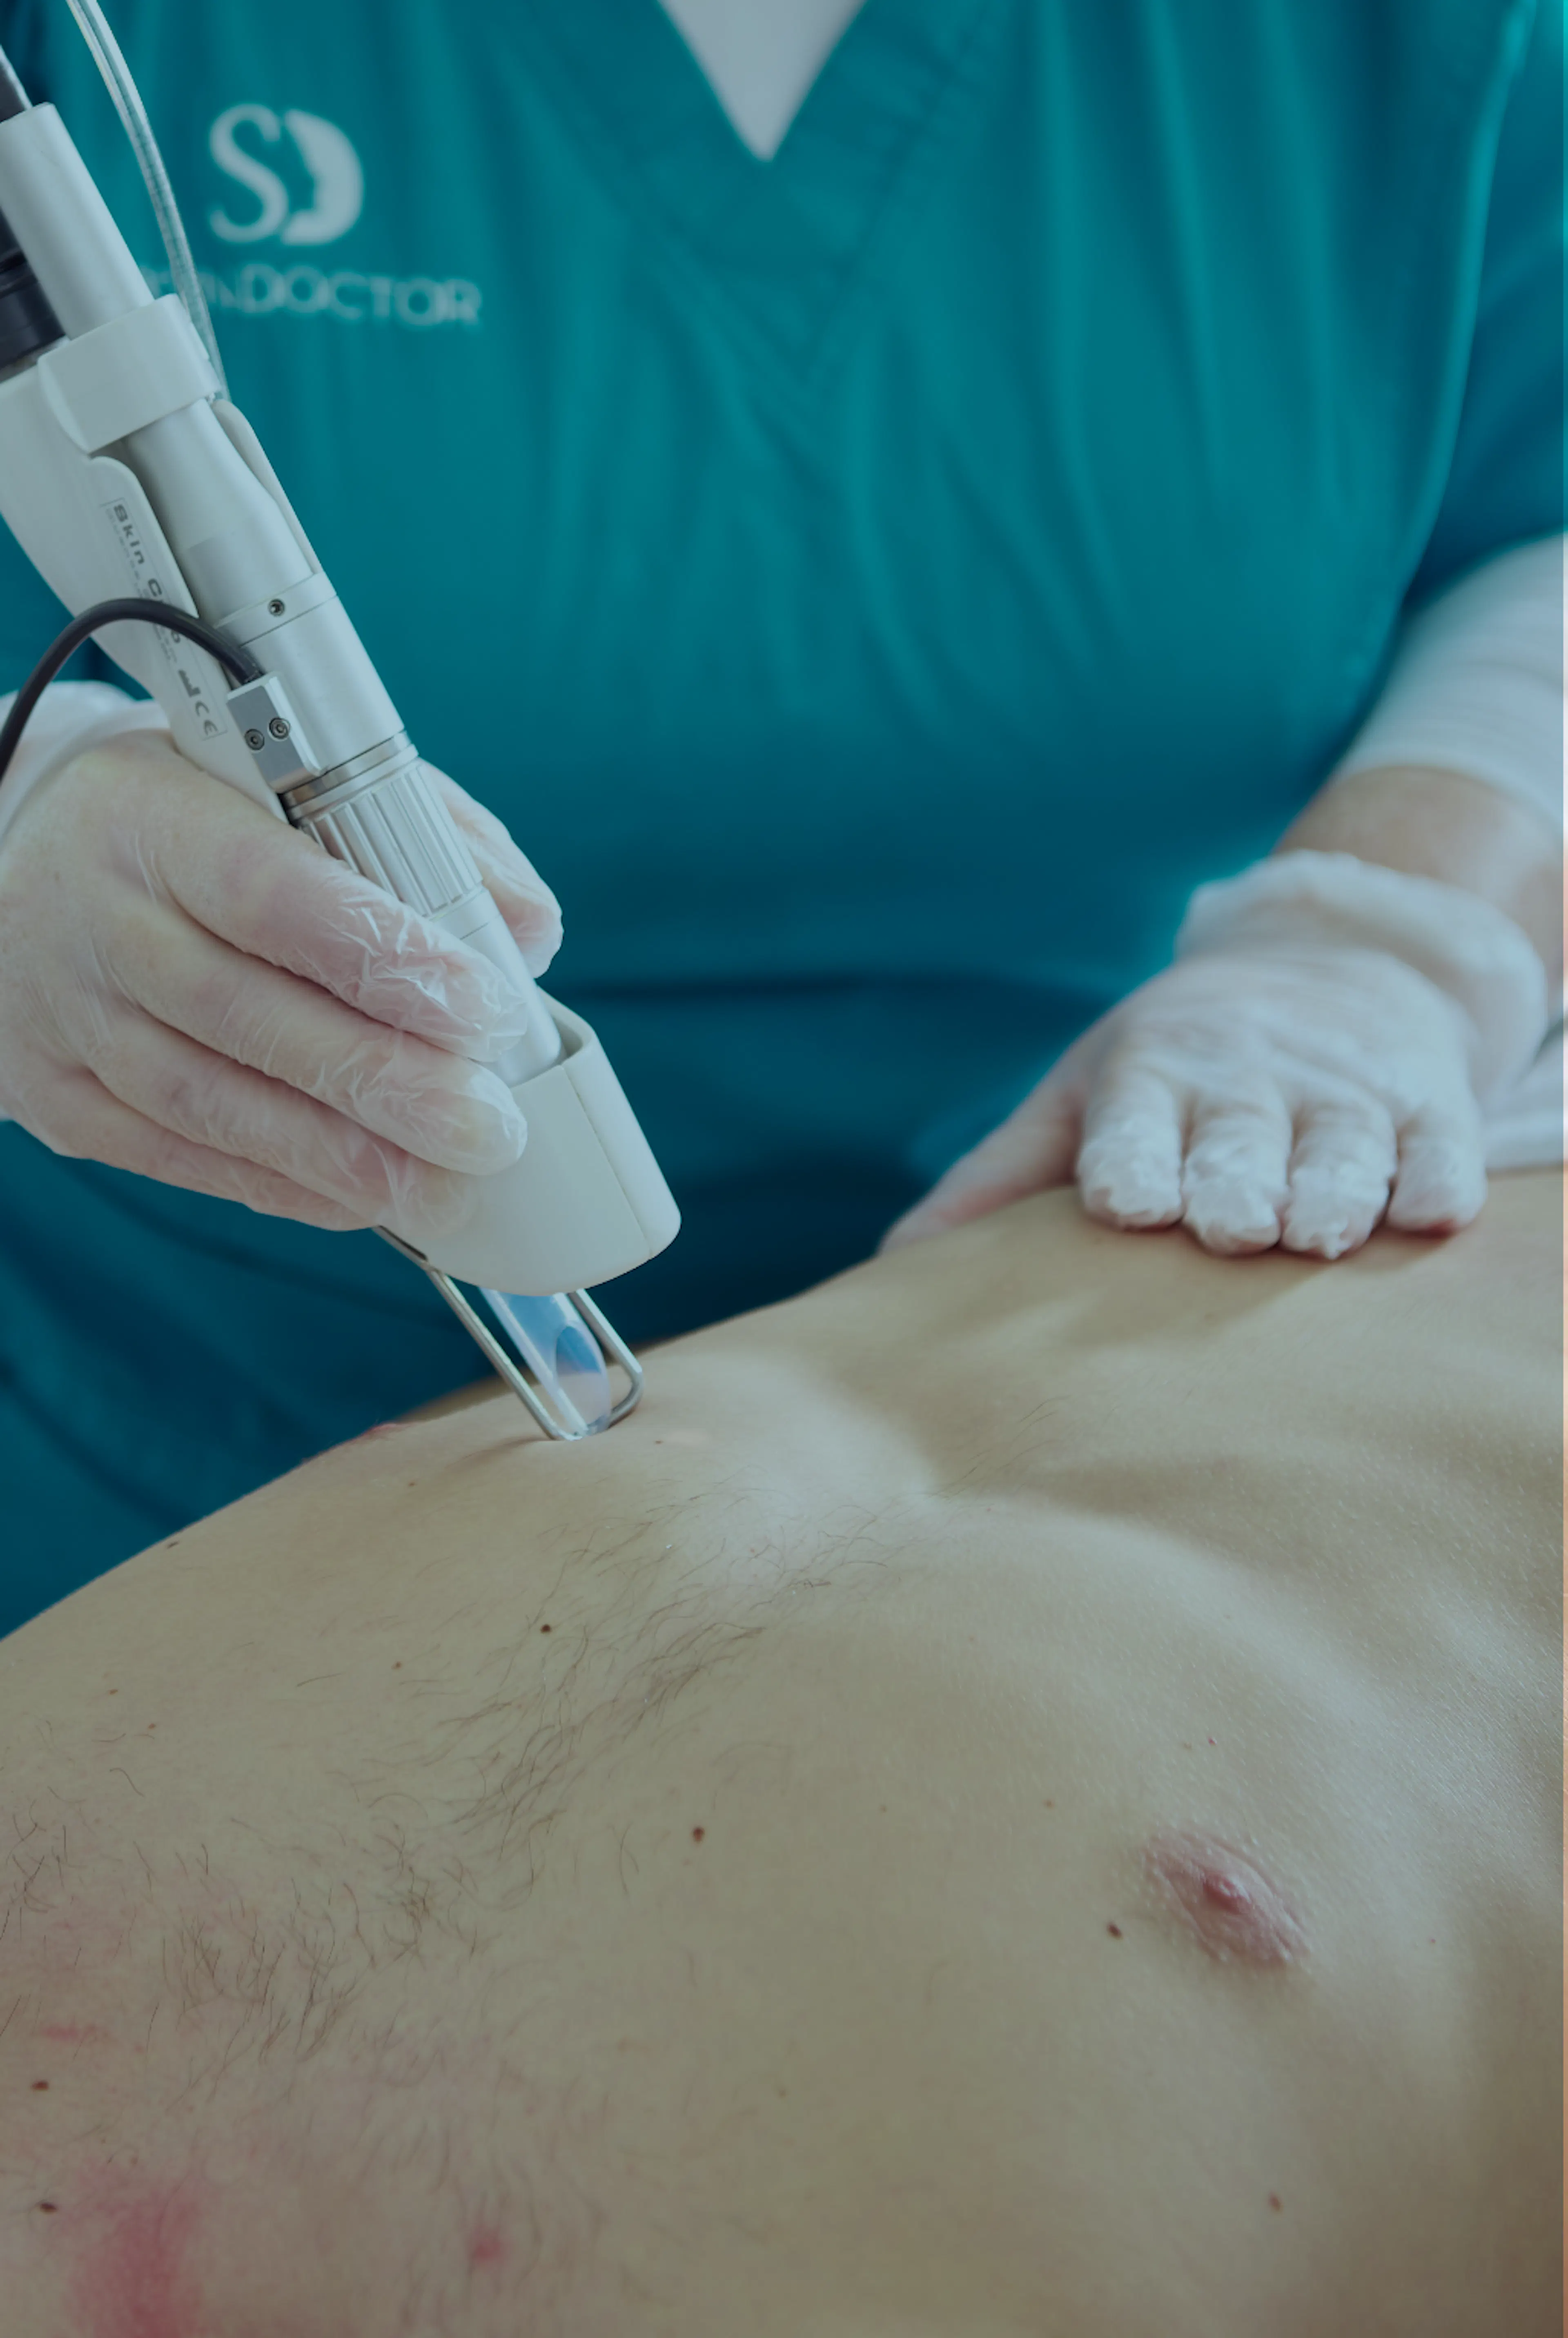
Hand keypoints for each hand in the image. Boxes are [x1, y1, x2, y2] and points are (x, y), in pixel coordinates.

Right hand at [0, 728, 562, 1233]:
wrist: (23, 857)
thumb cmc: (201, 817)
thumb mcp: (296, 784)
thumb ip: (424, 837)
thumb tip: (528, 928)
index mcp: (155, 816)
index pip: (272, 894)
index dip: (384, 960)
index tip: (485, 1013)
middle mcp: (95, 915)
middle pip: (246, 1014)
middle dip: (382, 1084)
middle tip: (490, 1131)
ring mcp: (65, 1012)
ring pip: (208, 1102)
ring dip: (339, 1158)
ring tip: (445, 1188)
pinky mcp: (53, 1093)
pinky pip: (175, 1154)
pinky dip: (278, 1185)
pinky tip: (362, 1200)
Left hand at [884, 942, 1492, 1262]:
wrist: (1329, 970)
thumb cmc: (1175, 1072)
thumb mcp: (1083, 1098)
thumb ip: (998, 1180)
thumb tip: (895, 1265)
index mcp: (1152, 1075)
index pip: (1136, 1121)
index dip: (1134, 1160)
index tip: (1127, 1204)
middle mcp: (1247, 1077)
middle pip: (1238, 1135)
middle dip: (1232, 1178)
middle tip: (1230, 1229)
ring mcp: (1342, 1088)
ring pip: (1339, 1143)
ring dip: (1329, 1186)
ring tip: (1317, 1233)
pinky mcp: (1425, 1102)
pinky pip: (1437, 1145)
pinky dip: (1437, 1175)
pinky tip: (1433, 1209)